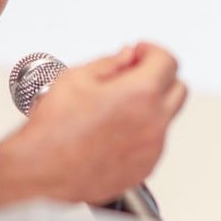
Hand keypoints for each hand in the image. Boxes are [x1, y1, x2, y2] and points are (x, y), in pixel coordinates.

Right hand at [0, 43, 186, 207]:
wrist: (42, 169)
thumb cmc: (54, 129)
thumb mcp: (76, 77)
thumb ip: (110, 62)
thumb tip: (126, 56)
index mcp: (140, 95)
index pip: (167, 61)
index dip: (151, 51)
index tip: (139, 53)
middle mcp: (154, 123)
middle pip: (178, 88)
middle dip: (159, 76)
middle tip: (134, 74)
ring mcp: (152, 148)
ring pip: (166, 117)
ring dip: (150, 105)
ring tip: (115, 106)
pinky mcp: (145, 167)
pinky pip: (155, 142)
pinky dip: (142, 131)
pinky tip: (114, 129)